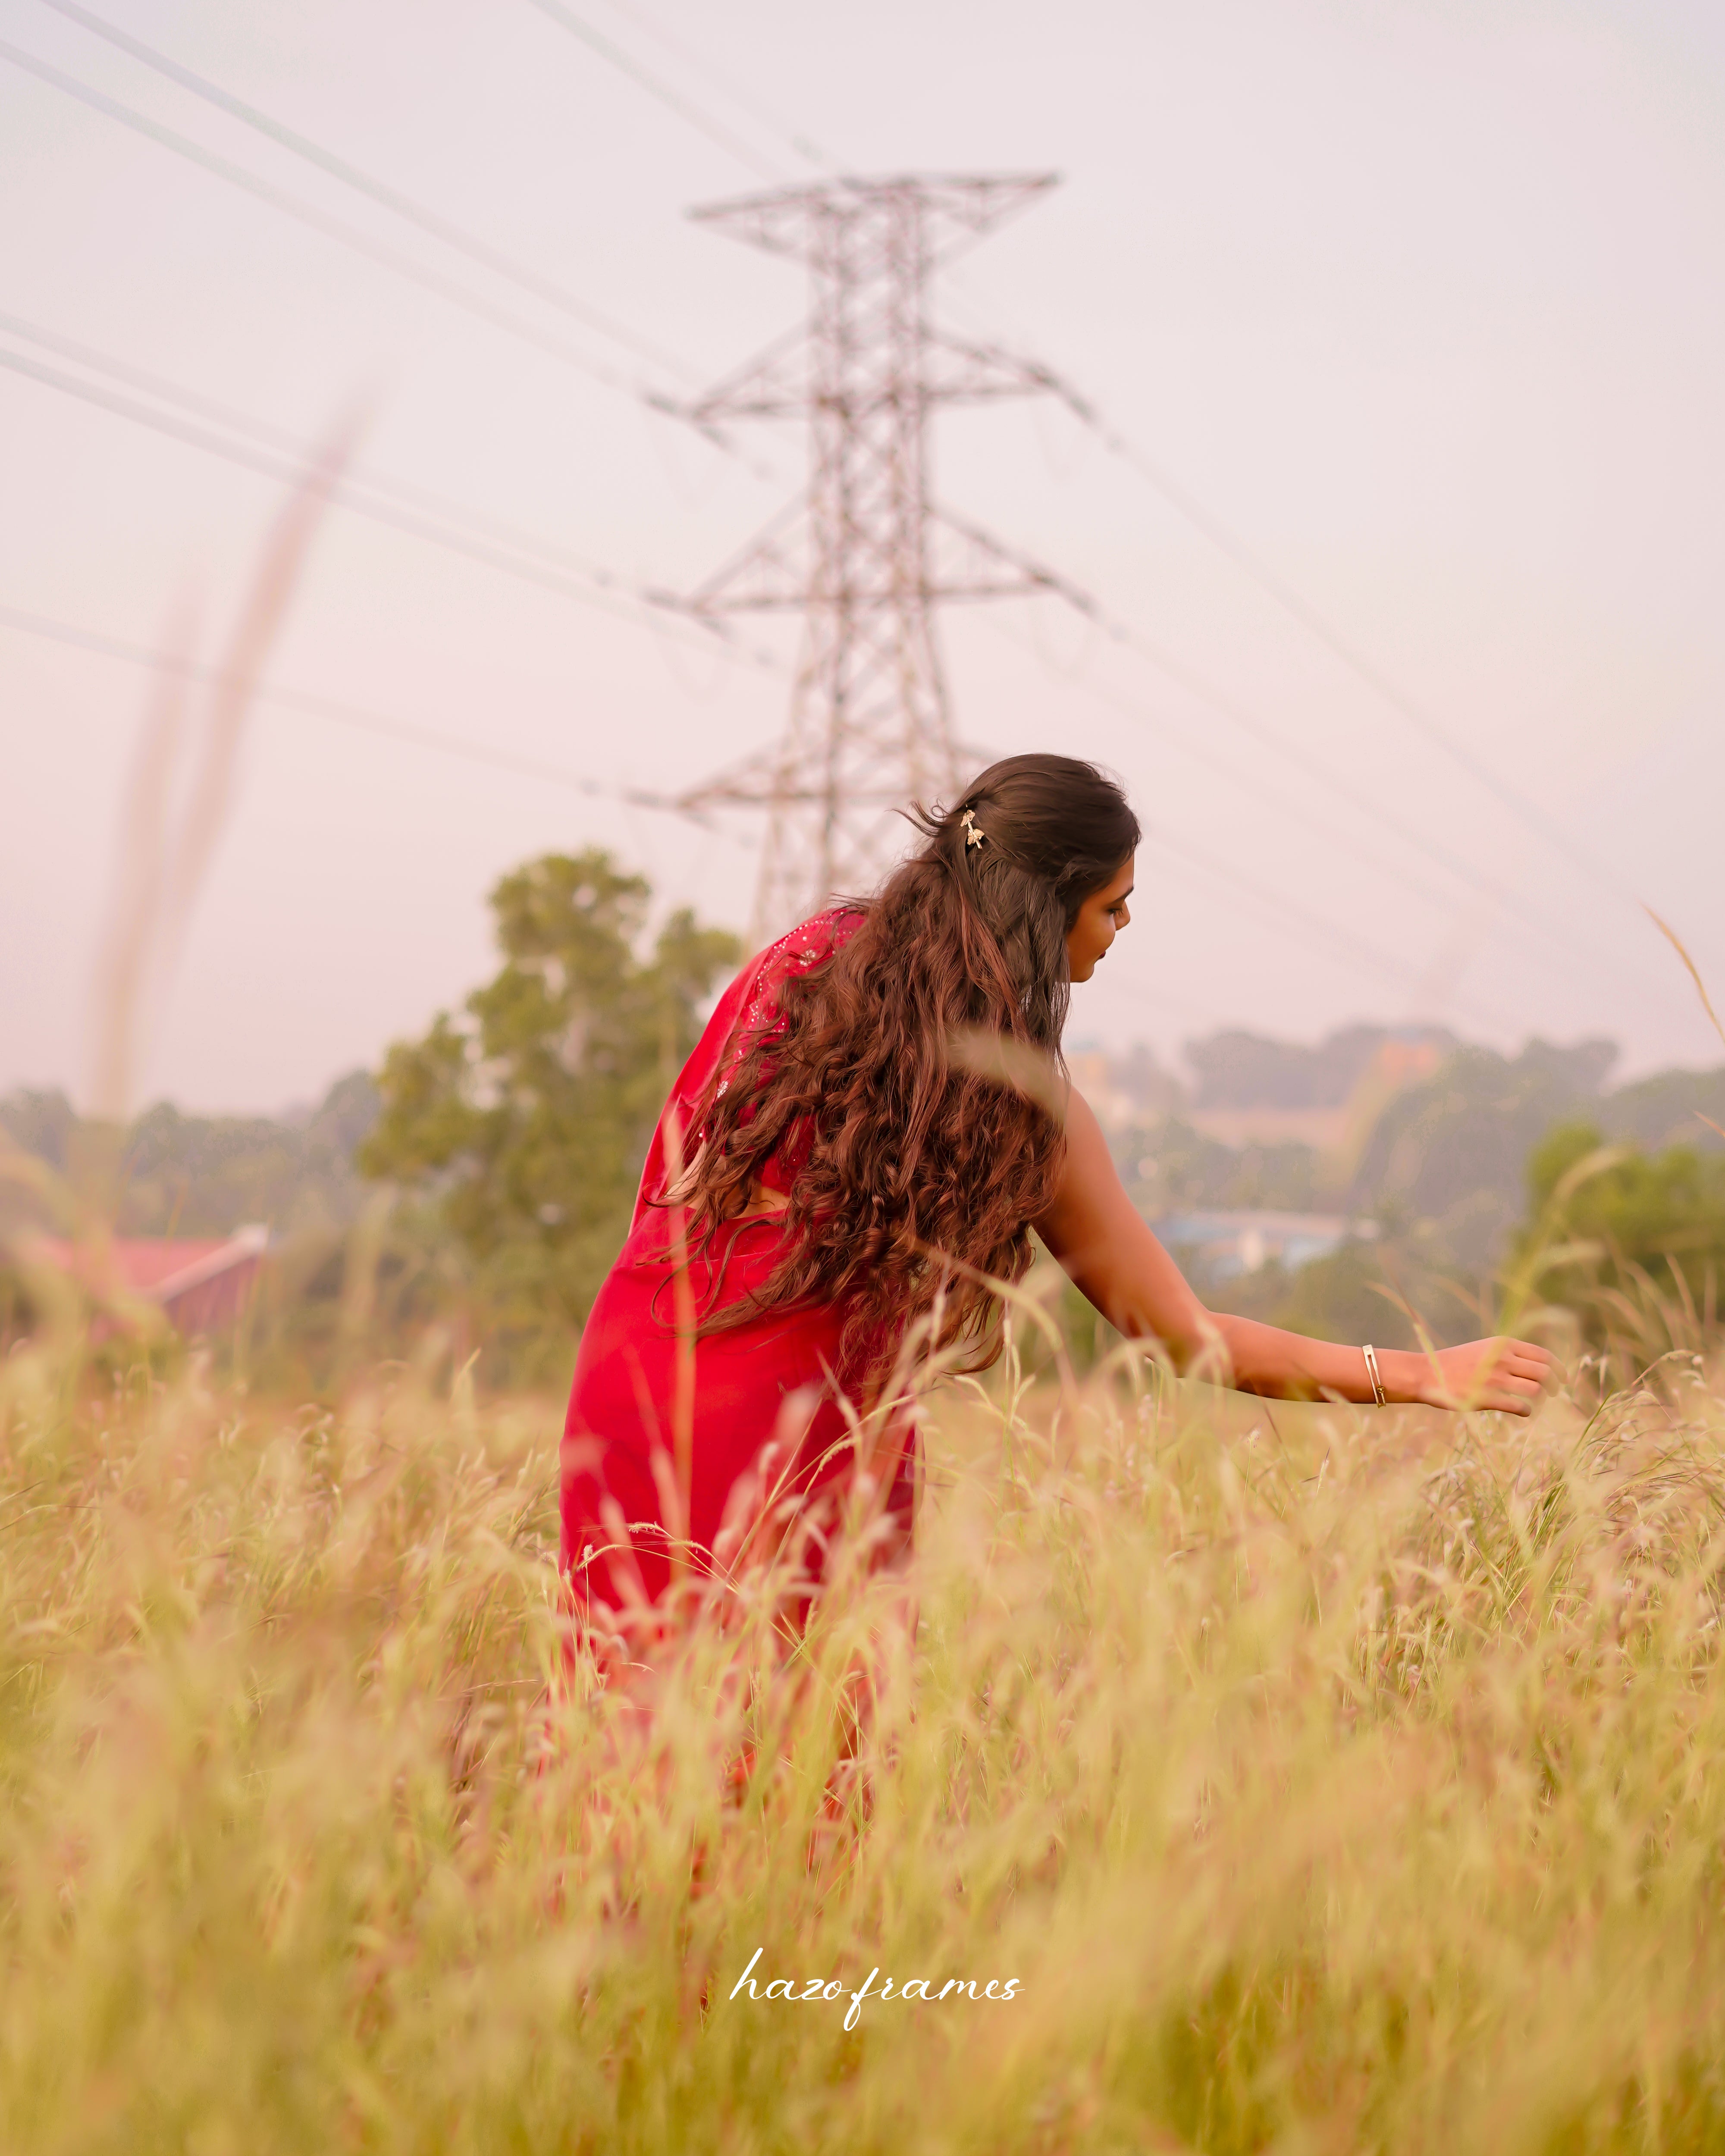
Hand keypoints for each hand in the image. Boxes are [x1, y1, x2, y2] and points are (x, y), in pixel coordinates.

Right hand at [1415, 1337, 1554, 1415]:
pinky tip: (1523, 1411)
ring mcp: (1495, 1379)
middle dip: (1555, 1384)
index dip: (1559, 1368)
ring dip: (1540, 1399)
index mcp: (1503, 1344)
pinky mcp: (1487, 1398)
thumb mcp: (1484, 1349)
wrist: (1427, 1373)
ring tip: (1535, 1401)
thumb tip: (1538, 1365)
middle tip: (1555, 1392)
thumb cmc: (1456, 1362)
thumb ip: (1508, 1353)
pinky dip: (1526, 1411)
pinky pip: (1519, 1407)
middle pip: (1544, 1372)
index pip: (1543, 1355)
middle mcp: (1502, 1359)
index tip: (1564, 1378)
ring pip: (1535, 1390)